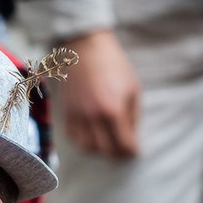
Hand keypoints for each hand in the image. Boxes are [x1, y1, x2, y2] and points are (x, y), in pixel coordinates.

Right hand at [58, 29, 140, 158]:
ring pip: (87, 147)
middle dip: (117, 154)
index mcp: (113, 110)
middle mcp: (94, 117)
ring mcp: (78, 116)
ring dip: (99, 150)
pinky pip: (73, 137)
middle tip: (123, 151)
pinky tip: (92, 137)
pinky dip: (83, 142)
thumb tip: (133, 136)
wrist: (86, 49)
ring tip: (108, 145)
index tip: (135, 151)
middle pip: (105, 150)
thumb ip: (133, 115)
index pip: (123, 143)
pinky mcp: (67, 112)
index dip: (131, 151)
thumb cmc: (114, 66)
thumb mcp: (132, 88)